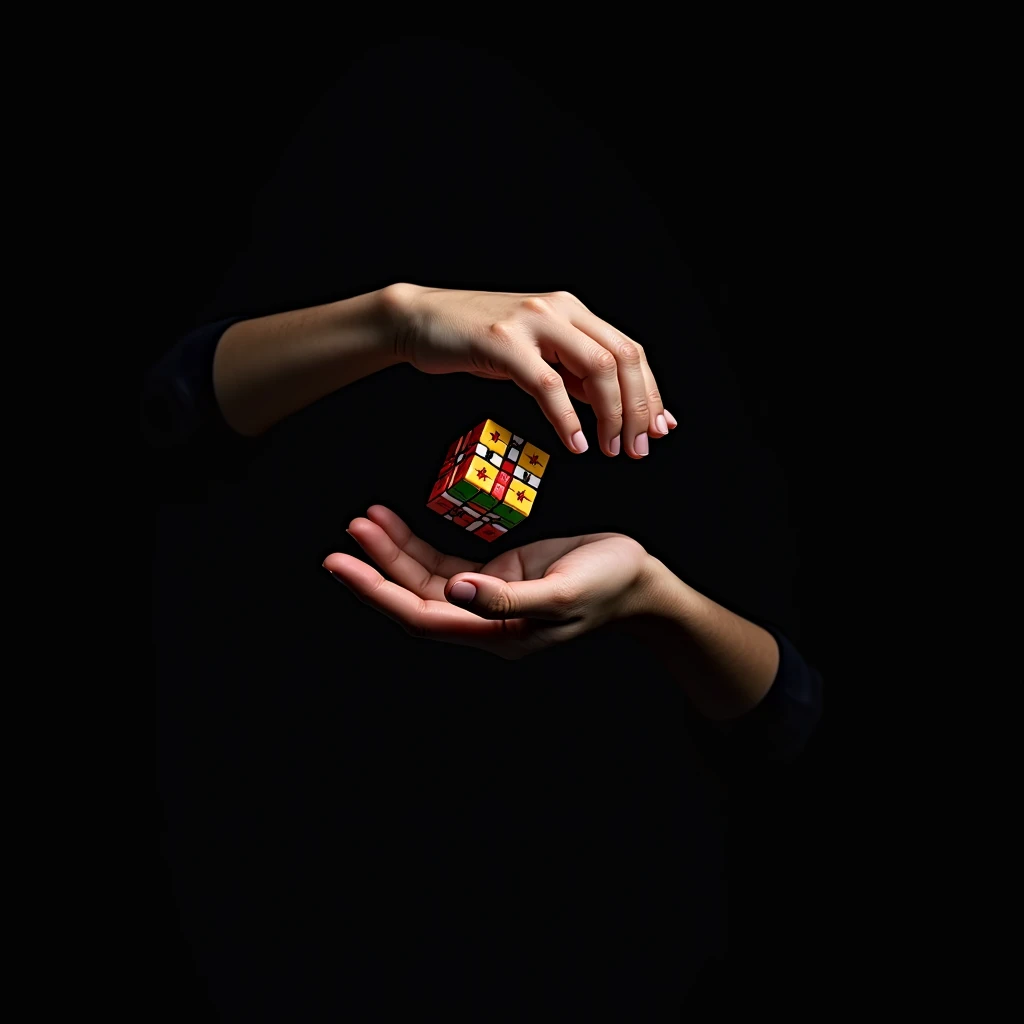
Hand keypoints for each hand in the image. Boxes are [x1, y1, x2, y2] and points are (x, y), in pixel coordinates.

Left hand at [322, 505, 655, 659]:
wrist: (637, 581)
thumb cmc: (607, 586)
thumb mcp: (561, 592)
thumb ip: (506, 598)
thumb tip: (453, 590)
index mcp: (494, 633)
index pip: (420, 615)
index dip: (377, 591)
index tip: (342, 564)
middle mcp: (482, 619)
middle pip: (413, 597)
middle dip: (376, 567)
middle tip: (346, 534)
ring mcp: (486, 596)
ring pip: (425, 578)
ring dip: (394, 551)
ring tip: (364, 520)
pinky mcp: (496, 573)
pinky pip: (445, 562)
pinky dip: (419, 544)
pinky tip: (396, 523)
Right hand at [383, 283, 677, 458]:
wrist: (419, 319)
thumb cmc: (475, 339)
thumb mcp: (535, 353)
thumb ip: (573, 374)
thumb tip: (616, 408)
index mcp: (572, 311)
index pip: (628, 350)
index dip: (650, 392)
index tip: (659, 429)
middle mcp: (559, 310)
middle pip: (622, 358)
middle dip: (638, 408)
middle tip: (638, 447)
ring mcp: (532, 322)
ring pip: (595, 367)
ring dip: (611, 415)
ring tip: (610, 449)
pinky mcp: (502, 342)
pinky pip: (548, 385)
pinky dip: (567, 419)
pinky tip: (575, 443)